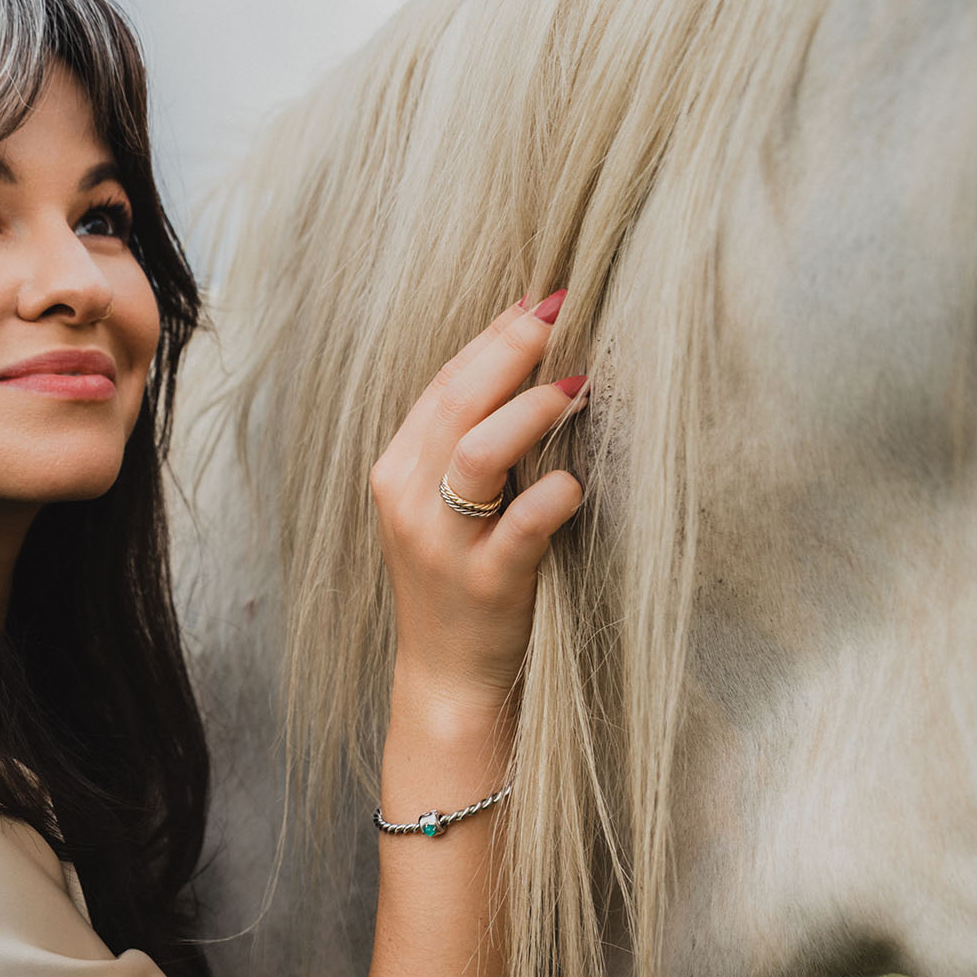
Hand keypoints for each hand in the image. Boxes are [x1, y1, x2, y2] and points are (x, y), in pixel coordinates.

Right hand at [369, 289, 586, 717]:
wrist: (446, 678)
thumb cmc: (457, 581)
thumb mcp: (443, 507)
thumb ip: (470, 444)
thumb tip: (532, 366)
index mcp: (398, 470)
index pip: (443, 383)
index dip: (491, 336)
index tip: (538, 297)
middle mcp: (409, 498)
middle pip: (454, 401)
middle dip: (509, 348)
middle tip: (561, 309)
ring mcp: (441, 542)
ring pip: (476, 453)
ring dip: (530, 411)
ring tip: (577, 383)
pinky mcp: (483, 583)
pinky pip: (519, 527)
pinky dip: (552, 496)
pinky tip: (578, 481)